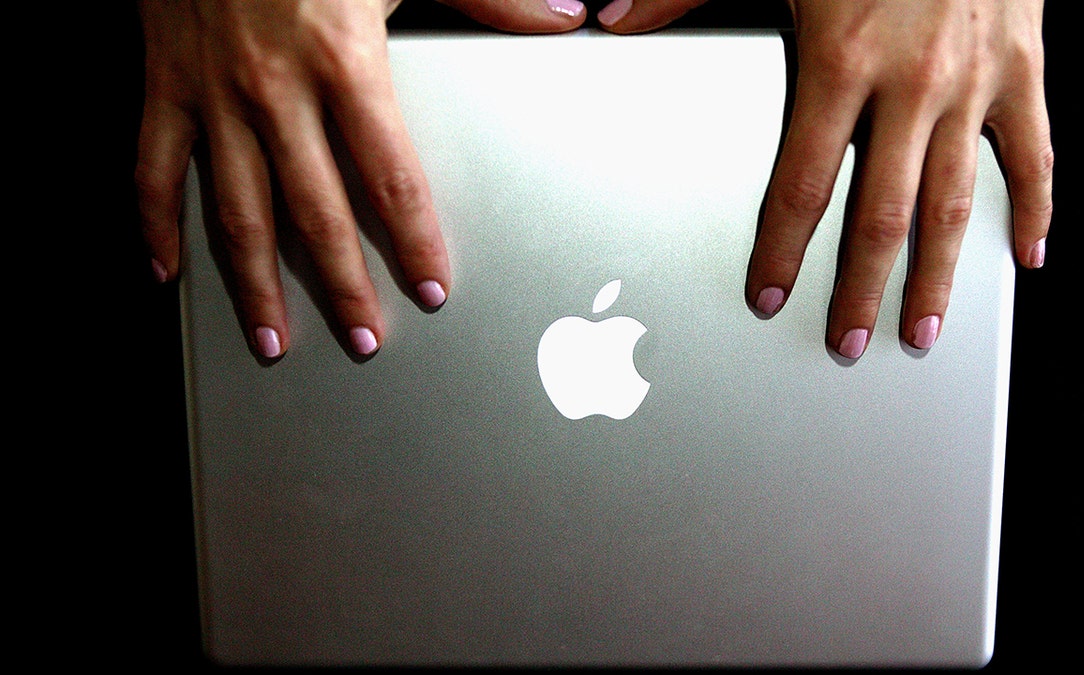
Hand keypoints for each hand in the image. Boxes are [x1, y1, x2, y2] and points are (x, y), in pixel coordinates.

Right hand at [136, 0, 586, 357]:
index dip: (414, 241)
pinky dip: (153, 223)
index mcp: (343, 63)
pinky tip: (166, 273)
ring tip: (273, 340)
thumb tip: (560, 14)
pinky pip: (152, 167)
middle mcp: (275, 92)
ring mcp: (213, 96)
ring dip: (254, 284)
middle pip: (317, 214)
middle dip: (343, 287)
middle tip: (365, 340)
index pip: (390, 178)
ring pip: (235, 211)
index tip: (431, 289)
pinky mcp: (164, 85)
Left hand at [597, 0, 1052, 356]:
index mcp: (841, 61)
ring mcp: (973, 81)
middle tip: (844, 344)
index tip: (767, 297)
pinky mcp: (1024, 67)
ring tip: (921, 332)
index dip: (781, 249)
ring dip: (937, 277)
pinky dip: (1035, 207)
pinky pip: (1035, 152)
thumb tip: (614, 16)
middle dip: (859, 291)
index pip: (802, 183)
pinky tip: (1027, 257)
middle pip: (881, 215)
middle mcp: (911, 83)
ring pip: (955, 203)